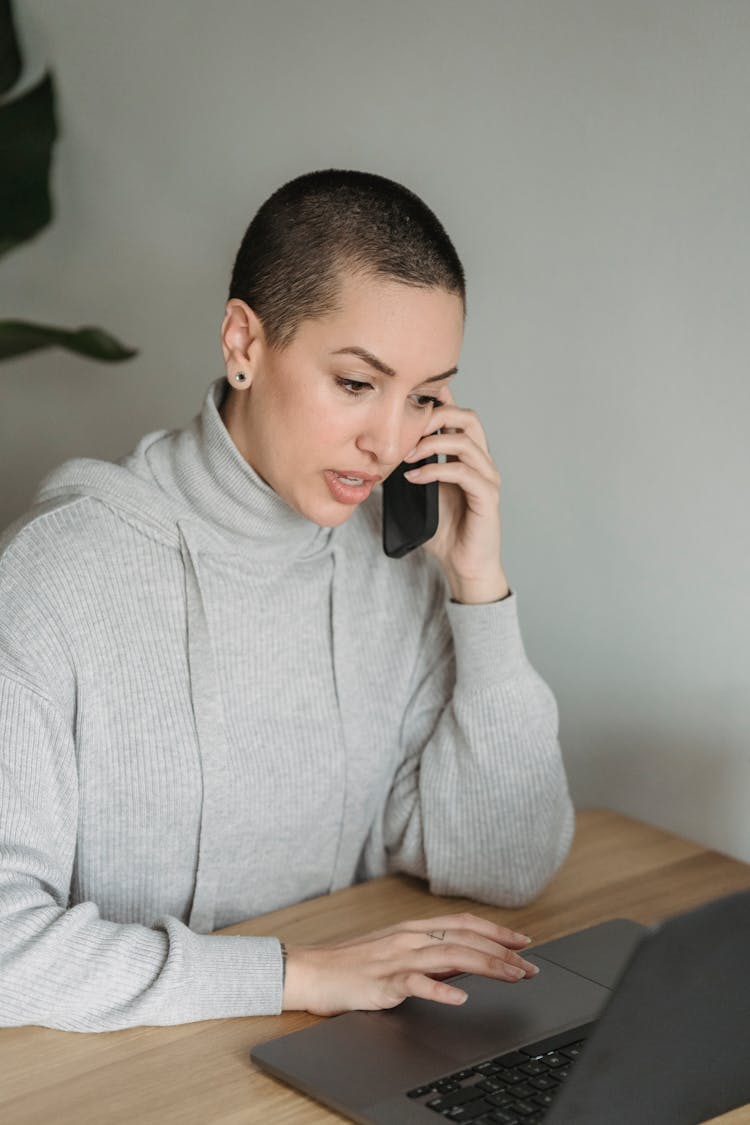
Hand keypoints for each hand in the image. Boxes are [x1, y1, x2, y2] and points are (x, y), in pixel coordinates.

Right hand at [282, 912, 538, 1015]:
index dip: (497, 931)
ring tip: (512, 976)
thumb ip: (431, 955)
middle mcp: (409, 938)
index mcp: (413, 929)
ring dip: (486, 965)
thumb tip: (466, 960)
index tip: (524, 941)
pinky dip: (440, 989)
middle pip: (465, 939)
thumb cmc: (352, 963)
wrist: (311, 971)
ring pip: (450, 956)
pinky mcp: (383, 981)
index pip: (465, 924)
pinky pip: (416, 984)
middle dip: (503, 952)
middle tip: (531, 966)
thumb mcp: (397, 952)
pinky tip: (460, 997)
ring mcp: (397, 958)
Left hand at [402, 386, 506, 600]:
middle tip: (405, 427)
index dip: (436, 400)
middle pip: (468, 418)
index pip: (456, 416)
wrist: (464, 564)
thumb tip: (377, 453)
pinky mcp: (488, 497)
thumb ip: (410, 470)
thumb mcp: (420, 493)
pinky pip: (464, 473)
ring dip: (431, 443)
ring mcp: (487, 478)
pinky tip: (413, 478)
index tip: (406, 399)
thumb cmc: (445, 531)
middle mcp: (481, 461)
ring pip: (466, 442)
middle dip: (435, 415)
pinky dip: (436, 470)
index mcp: (466, 456)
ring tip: (406, 456)